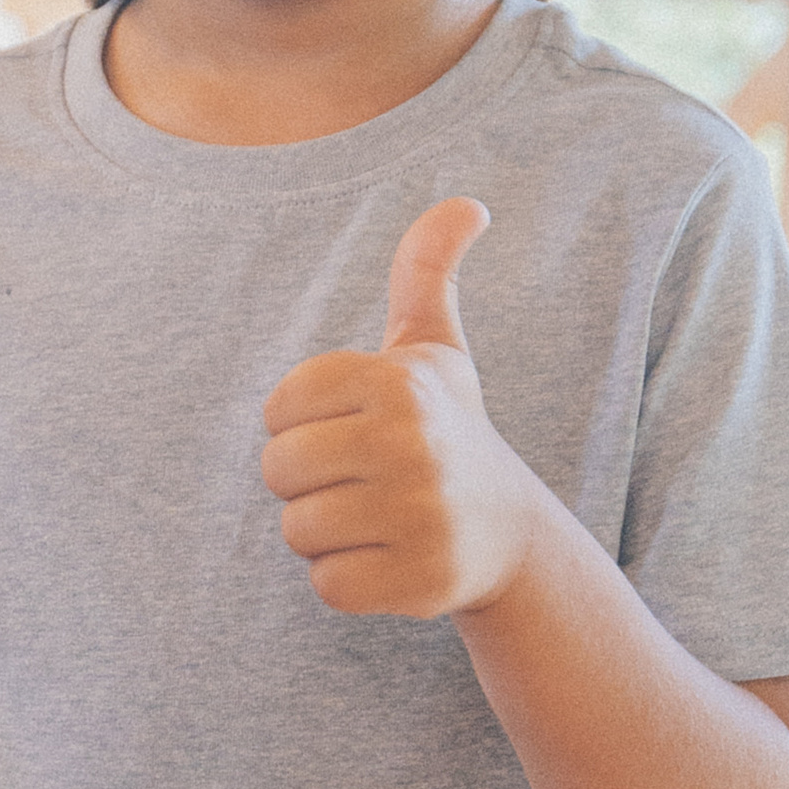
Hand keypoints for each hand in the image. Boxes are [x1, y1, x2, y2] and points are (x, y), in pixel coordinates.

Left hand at [261, 199, 544, 619]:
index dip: (301, 426)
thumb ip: (426, 271)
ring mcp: (421, 516)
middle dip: (307, 483)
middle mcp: (412, 443)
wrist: (511, 535)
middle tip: (363, 482)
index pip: (276, 408)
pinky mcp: (422, 582)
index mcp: (398, 382)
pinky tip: (390, 560)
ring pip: (298, 530)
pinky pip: (326, 586)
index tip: (352, 431)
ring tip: (377, 519)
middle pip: (277, 470)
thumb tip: (466, 203)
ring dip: (326, 533)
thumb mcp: (436, 351)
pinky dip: (347, 580)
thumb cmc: (448, 432)